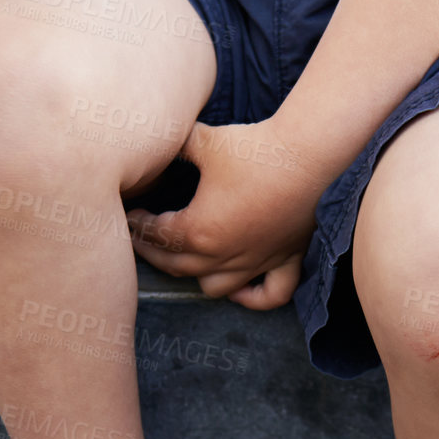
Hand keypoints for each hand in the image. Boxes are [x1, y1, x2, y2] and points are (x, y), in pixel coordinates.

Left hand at [127, 118, 326, 308]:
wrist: (308, 154)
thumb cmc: (256, 149)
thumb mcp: (202, 141)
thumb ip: (175, 146)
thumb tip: (158, 140)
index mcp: (199, 230)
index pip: (157, 235)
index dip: (138, 225)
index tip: (130, 215)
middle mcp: (225, 254)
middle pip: (177, 266)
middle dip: (154, 253)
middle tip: (142, 237)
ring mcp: (256, 261)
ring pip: (215, 287)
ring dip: (195, 277)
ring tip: (185, 260)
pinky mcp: (286, 258)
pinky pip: (270, 294)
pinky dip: (253, 298)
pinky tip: (240, 289)